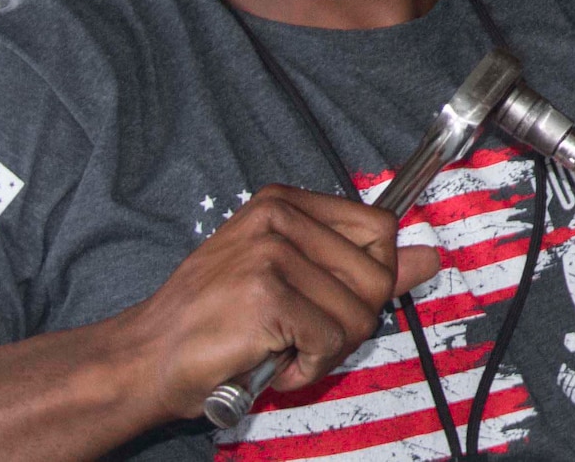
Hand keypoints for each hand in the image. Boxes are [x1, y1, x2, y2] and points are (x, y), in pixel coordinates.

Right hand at [116, 184, 440, 420]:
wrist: (143, 359)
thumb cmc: (214, 324)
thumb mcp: (292, 280)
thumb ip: (363, 267)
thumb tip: (431, 257)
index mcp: (285, 204)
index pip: (380, 228)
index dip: (370, 277)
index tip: (331, 299)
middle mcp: (279, 219)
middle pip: (378, 274)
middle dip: (351, 321)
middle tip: (303, 335)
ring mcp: (271, 254)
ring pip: (359, 314)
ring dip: (327, 350)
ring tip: (282, 349)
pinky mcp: (266, 296)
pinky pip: (331, 341)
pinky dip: (308, 369)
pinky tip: (272, 364)